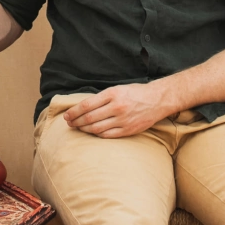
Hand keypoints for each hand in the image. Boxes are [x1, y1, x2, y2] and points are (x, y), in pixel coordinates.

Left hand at [63, 81, 177, 137]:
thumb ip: (101, 98)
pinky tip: (92, 132)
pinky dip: (97, 134)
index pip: (86, 105)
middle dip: (76, 121)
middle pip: (89, 118)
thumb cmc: (135, 92)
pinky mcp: (128, 130)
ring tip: (78, 127)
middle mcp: (117, 107)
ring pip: (96, 128)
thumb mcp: (117, 89)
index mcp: (112, 94)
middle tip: (69, 123)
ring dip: (84, 129)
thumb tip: (82, 107)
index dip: (74, 112)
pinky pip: (107, 135)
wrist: (157, 99)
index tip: (67, 115)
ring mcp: (123, 120)